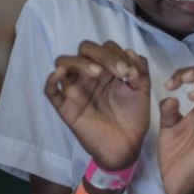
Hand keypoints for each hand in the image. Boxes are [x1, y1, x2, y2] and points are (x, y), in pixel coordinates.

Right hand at [45, 41, 149, 169]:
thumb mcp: (142, 90)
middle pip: (84, 49)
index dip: (118, 54)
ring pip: (63, 62)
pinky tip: (61, 74)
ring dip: (80, 62)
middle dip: (103, 55)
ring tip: (97, 73)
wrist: (127, 146)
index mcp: (107, 69)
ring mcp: (76, 89)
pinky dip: (52, 79)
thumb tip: (129, 51)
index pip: (105, 47)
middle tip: (119, 72)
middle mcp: (89, 75)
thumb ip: (140, 69)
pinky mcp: (66, 107)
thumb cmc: (133, 117)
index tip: (132, 74)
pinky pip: (50, 90)